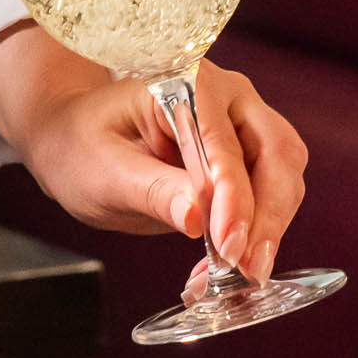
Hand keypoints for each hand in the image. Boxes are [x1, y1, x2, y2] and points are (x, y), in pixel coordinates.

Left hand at [0, 26, 307, 292]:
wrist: (74, 141)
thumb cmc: (81, 145)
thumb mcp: (103, 172)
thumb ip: (152, 191)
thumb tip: (198, 219)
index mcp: (186, 82)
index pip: (225, 143)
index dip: (233, 198)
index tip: (228, 246)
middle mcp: (226, 95)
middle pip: (276, 153)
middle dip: (267, 216)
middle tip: (250, 269)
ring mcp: (242, 124)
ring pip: (283, 176)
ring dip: (270, 228)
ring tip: (241, 275)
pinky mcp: (246, 156)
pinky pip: (269, 193)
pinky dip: (259, 231)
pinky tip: (230, 264)